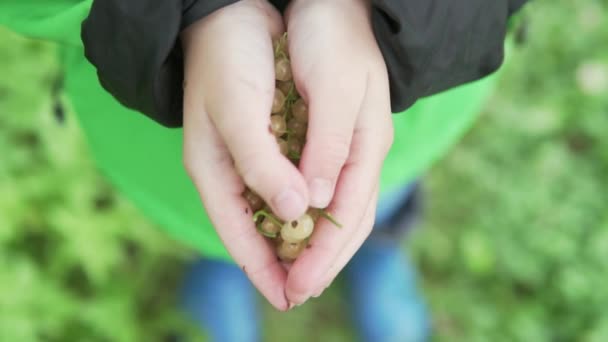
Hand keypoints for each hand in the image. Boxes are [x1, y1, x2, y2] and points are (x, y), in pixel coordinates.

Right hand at [181, 0, 308, 310]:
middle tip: (308, 290)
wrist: (231, 13)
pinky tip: (320, 218)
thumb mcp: (238, 111)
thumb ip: (262, 165)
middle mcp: (230, 171)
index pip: (238, 235)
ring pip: (273, 213)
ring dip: (294, 240)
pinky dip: (302, 207)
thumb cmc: (227, 58)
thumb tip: (295, 212)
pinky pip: (285, 186)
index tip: (289, 298)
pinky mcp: (266, 143)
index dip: (263, 270)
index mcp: (214, 170)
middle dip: (283, 262)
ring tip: (317, 266)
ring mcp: (248, 158)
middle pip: (257, 231)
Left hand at [284, 0, 393, 304]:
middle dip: (321, 260)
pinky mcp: (334, 139)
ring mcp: (350, 147)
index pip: (348, 215)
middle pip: (349, 221)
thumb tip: (312, 204)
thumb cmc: (333, 38)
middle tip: (293, 294)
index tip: (296, 287)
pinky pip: (326, 190)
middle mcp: (362, 153)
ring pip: (339, 210)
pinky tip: (291, 228)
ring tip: (293, 274)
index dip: (323, 254)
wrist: (335, 2)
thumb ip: (327, 148)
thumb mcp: (336, 89)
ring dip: (317, 246)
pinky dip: (310, 218)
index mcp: (367, 145)